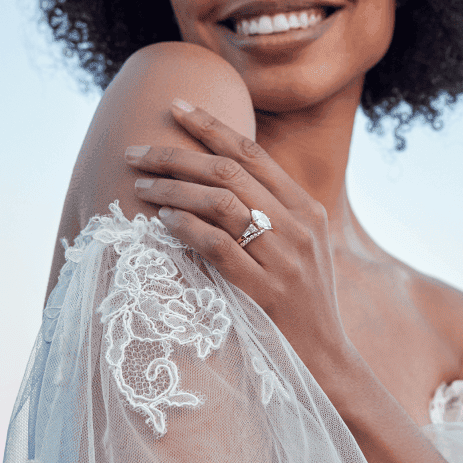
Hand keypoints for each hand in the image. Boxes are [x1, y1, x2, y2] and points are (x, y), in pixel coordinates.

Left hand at [125, 98, 357, 382]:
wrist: (326, 355)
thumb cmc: (303, 297)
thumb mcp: (301, 245)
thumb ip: (272, 210)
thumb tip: (219, 177)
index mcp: (307, 208)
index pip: (253, 154)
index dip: (212, 126)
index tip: (176, 107)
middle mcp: (299, 226)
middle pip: (230, 172)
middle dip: (177, 154)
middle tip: (136, 151)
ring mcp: (284, 258)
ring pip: (221, 204)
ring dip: (173, 190)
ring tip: (139, 185)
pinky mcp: (266, 292)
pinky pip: (220, 247)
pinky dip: (187, 228)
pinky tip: (162, 221)